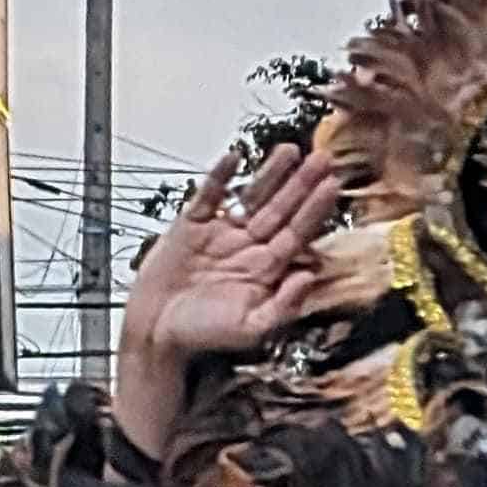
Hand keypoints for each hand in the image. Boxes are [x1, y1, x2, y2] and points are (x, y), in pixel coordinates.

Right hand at [112, 142, 357, 457]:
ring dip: (271, 173)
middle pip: (281, 210)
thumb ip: (284, 306)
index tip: (332, 185)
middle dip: (301, 184)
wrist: (155, 333)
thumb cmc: (201, 336)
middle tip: (323, 159)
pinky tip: (234, 158)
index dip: (315, 209)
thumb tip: (310, 277)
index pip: (297, 233)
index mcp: (265, 271)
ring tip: (291, 151)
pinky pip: (208, 195)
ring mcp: (220, 235)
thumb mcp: (250, 328)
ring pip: (251, 197)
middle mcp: (247, 248)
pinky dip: (220, 177)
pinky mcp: (191, 226)